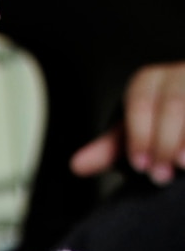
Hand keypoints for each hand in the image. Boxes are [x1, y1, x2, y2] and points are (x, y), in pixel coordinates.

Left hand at [71, 63, 184, 184]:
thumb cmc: (158, 126)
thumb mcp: (134, 135)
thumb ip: (110, 149)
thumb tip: (76, 165)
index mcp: (148, 81)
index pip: (141, 102)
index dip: (140, 136)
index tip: (140, 165)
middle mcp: (177, 74)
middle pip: (173, 104)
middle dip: (164, 143)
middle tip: (160, 176)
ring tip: (183, 166)